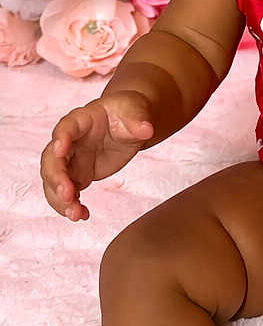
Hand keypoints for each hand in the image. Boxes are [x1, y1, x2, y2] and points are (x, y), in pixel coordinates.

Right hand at [40, 92, 154, 221]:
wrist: (128, 123)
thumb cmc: (128, 111)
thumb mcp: (135, 110)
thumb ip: (137, 120)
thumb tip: (147, 129)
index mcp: (81, 119)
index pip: (66, 127)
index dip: (61, 139)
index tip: (60, 151)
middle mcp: (69, 141)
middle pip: (52, 159)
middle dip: (56, 178)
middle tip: (67, 195)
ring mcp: (71, 159)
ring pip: (54, 180)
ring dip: (59, 199)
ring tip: (75, 214)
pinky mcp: (77, 175)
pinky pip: (67, 192)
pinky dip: (71, 205)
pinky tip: (82, 215)